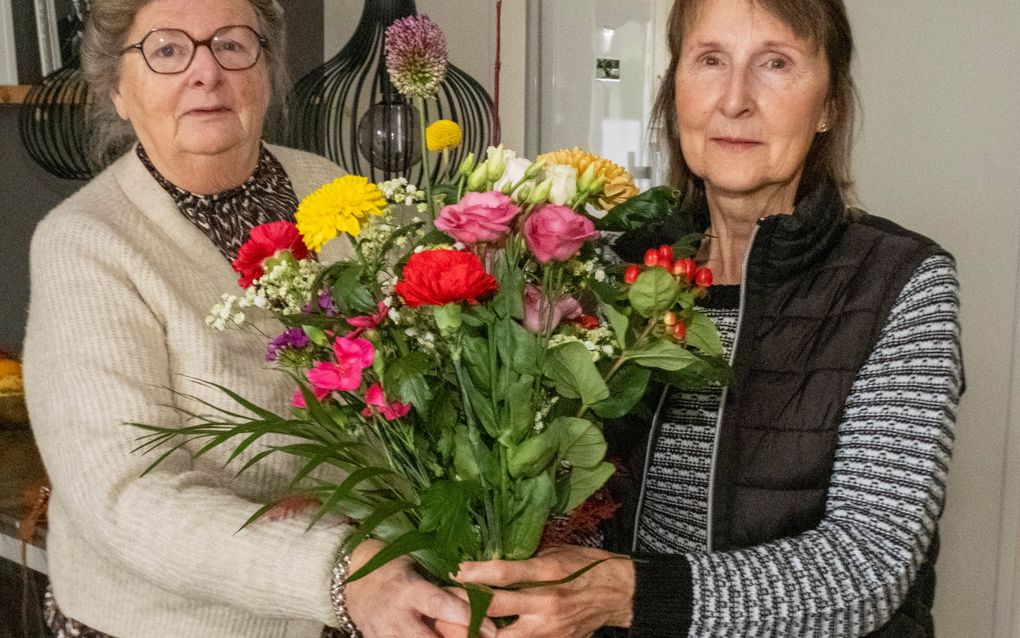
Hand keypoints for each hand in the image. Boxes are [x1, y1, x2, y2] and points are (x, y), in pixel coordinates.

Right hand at [345, 539, 496, 637]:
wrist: (354, 582)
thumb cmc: (394, 569)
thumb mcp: (418, 569)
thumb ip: (443, 588)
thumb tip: (482, 601)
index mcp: (406, 589)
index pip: (439, 605)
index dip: (466, 617)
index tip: (492, 629)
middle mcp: (394, 616)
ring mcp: (384, 636)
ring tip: (467, 637)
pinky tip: (441, 636)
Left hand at [453, 545, 633, 637]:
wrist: (618, 593)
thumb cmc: (586, 566)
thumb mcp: (556, 553)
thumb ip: (526, 560)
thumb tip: (492, 559)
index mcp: (548, 572)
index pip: (504, 574)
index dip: (475, 573)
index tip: (454, 569)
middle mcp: (545, 602)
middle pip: (495, 609)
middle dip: (463, 607)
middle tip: (439, 603)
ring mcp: (548, 628)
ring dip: (474, 634)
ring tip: (449, 628)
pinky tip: (480, 637)